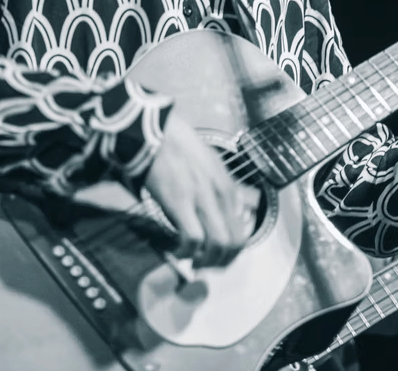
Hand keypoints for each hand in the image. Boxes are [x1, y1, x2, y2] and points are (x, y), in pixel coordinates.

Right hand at [144, 110, 259, 268]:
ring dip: (205, 261)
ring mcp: (201, 199)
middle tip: (206, 266)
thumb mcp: (210, 162)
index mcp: (228, 186)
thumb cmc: (178, 143)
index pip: (242, 232)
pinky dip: (185, 252)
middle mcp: (220, 195)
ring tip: (191, 262)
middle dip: (221, 262)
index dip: (231, 251)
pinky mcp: (179, 202)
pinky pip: (191, 239)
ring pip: (216, 245)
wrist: (155, 131)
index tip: (217, 256)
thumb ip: (220, 186)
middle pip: (233, 243)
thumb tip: (224, 209)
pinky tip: (176, 251)